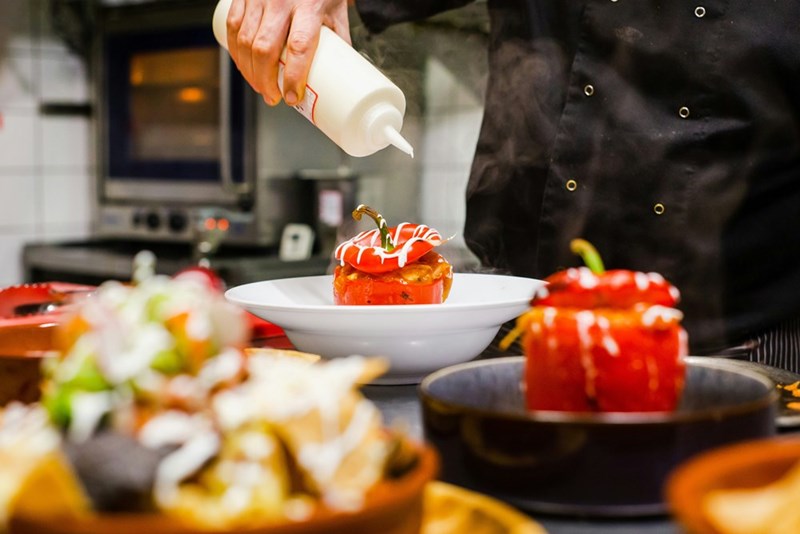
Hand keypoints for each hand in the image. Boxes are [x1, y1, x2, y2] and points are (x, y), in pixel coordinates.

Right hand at [226, 0, 350, 106]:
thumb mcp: (336, 14)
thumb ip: (338, 45)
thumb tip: (341, 81)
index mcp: (309, 6)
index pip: (299, 46)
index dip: (294, 76)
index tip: (292, 98)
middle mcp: (281, 0)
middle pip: (265, 49)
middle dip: (265, 80)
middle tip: (273, 98)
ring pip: (245, 41)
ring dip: (249, 71)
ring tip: (260, 87)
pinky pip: (233, 27)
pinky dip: (235, 52)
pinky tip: (243, 67)